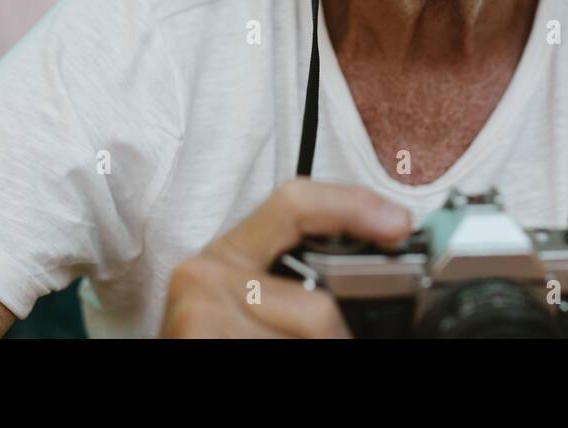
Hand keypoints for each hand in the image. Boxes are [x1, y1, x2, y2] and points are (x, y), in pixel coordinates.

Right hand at [159, 178, 412, 337]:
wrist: (168, 367)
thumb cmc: (222, 340)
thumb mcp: (255, 307)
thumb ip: (298, 285)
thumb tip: (379, 279)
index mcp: (229, 253)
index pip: (294, 201)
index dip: (352, 204)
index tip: (398, 224)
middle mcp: (207, 271)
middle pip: (317, 303)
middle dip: (340, 337)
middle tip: (341, 341)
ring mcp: (199, 308)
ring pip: (310, 333)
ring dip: (318, 353)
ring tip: (294, 351)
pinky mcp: (197, 336)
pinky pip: (278, 352)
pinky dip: (288, 360)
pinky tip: (266, 357)